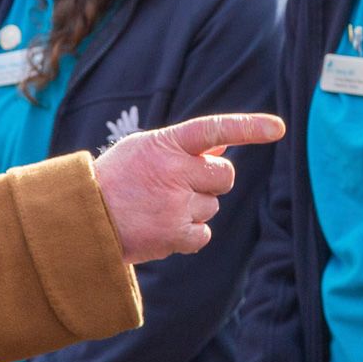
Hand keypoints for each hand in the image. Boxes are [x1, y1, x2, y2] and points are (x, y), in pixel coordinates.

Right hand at [92, 113, 282, 264]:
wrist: (84, 218)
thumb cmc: (117, 178)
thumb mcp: (146, 150)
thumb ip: (184, 147)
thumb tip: (225, 147)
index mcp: (166, 144)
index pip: (214, 129)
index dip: (249, 127)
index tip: (278, 128)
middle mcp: (174, 171)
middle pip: (224, 176)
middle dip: (211, 181)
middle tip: (180, 185)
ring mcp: (176, 204)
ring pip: (213, 205)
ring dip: (194, 207)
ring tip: (159, 207)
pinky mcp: (175, 235)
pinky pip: (204, 232)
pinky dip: (190, 232)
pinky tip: (163, 226)